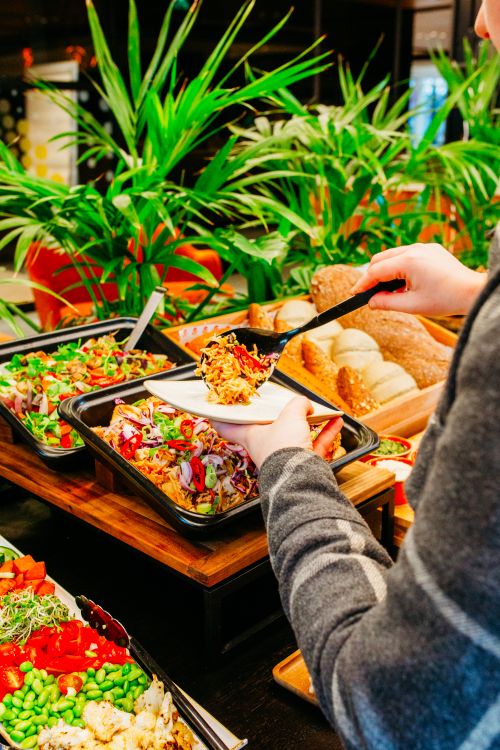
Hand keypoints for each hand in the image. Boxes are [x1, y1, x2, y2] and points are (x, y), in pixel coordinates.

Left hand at [211, 396, 343, 469]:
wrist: (301, 478)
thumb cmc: (284, 448)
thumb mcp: (289, 415)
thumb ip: (297, 405)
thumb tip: (305, 404)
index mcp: (251, 436)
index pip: (228, 427)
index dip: (220, 418)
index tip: (214, 411)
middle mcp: (266, 446)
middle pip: (269, 428)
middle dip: (278, 416)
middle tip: (281, 404)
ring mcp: (286, 456)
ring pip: (296, 435)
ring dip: (308, 423)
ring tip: (319, 410)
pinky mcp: (304, 464)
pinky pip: (315, 444)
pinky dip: (325, 432)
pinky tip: (336, 422)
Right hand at [351, 243, 485, 315]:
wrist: (472, 291)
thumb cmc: (445, 299)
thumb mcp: (411, 306)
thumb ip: (386, 303)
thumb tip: (370, 301)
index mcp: (408, 262)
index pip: (376, 271)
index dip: (363, 284)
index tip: (354, 294)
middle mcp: (414, 249)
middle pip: (380, 259)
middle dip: (372, 276)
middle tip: (369, 294)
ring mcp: (423, 247)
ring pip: (392, 255)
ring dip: (386, 271)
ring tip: (390, 292)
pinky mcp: (431, 249)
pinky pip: (406, 255)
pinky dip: (399, 267)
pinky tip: (404, 283)